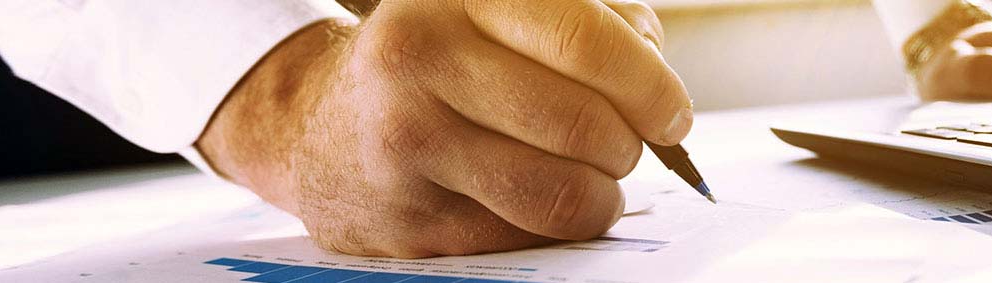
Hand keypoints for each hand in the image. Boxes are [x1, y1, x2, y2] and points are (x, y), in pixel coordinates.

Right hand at [195, 0, 686, 257]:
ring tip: (594, 181)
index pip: (584, 41)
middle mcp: (418, 61)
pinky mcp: (405, 218)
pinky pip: (524, 240)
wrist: (318, 122)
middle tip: (626, 147)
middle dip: (627, 147)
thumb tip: (657, 86)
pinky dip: (552, 228)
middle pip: (581, 125)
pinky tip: (536, 200)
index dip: (649, 86)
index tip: (672, 115)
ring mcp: (405, 143)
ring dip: (600, 197)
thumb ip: (594, 27)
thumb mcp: (502, 12)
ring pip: (558, 195)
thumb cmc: (442, 62)